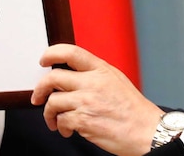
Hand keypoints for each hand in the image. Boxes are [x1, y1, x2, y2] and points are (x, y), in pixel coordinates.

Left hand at [32, 44, 164, 155]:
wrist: (146, 131)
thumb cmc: (133, 109)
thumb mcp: (116, 80)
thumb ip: (95, 75)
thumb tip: (71, 76)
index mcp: (101, 70)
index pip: (71, 52)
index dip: (52, 53)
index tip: (43, 60)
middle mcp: (92, 83)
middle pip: (53, 78)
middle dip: (40, 89)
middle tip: (38, 97)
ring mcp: (87, 101)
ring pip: (53, 102)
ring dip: (50, 114)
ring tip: (57, 121)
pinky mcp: (84, 121)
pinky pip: (61, 121)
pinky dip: (61, 127)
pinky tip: (68, 130)